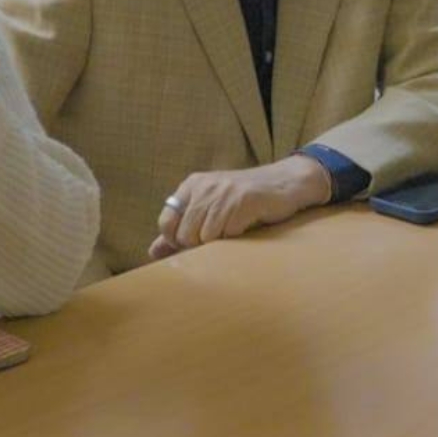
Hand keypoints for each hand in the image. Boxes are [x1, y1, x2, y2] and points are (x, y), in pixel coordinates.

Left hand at [150, 154, 331, 258]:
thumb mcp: (209, 208)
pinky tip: (245, 227)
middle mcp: (204, 186)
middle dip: (199, 245)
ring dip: (219, 243)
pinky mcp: (243, 201)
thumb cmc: (244, 200)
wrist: (284, 183)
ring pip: (205, 237)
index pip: (166, 221)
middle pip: (185, 234)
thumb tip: (153, 252)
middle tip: (218, 238)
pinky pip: (227, 234)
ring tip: (232, 231)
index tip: (192, 244)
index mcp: (191, 185)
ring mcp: (223, 193)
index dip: (175, 240)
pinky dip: (236, 238)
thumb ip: (181, 229)